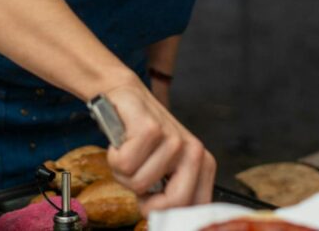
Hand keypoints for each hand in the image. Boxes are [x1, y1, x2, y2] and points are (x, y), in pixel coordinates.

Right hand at [103, 81, 215, 214]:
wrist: (127, 99)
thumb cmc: (143, 140)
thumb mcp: (164, 171)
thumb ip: (171, 194)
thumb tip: (166, 222)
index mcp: (203, 166)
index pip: (194, 209)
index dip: (167, 215)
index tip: (151, 205)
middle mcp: (194, 152)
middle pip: (174, 203)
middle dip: (146, 201)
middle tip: (139, 181)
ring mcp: (175, 139)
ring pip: (140, 183)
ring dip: (125, 172)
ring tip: (130, 153)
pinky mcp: (152, 128)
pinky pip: (125, 163)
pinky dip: (115, 156)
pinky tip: (123, 142)